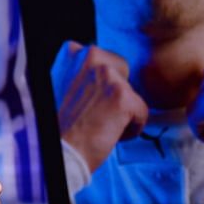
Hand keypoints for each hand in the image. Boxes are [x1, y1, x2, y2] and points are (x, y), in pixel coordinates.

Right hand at [53, 41, 148, 176]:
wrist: (62, 150)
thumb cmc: (61, 125)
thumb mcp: (63, 85)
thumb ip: (83, 72)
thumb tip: (105, 71)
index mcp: (76, 53)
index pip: (105, 58)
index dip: (103, 82)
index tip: (93, 99)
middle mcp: (93, 58)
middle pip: (124, 72)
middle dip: (116, 93)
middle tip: (99, 113)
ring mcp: (110, 77)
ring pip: (132, 94)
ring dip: (122, 112)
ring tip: (101, 125)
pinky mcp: (124, 98)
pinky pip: (142, 113)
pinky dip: (132, 128)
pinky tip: (111, 134)